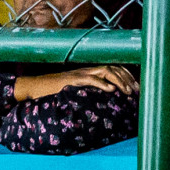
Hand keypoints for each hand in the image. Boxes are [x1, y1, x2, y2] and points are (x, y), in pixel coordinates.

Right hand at [14, 65, 137, 100]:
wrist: (33, 88)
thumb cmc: (52, 92)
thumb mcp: (74, 92)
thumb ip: (87, 93)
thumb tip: (102, 102)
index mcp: (88, 73)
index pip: (113, 67)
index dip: (126, 75)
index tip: (136, 87)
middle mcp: (86, 70)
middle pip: (113, 67)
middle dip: (127, 78)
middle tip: (137, 90)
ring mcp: (79, 74)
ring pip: (105, 70)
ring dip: (119, 80)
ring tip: (127, 91)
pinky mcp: (72, 80)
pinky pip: (89, 79)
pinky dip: (101, 83)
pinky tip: (110, 90)